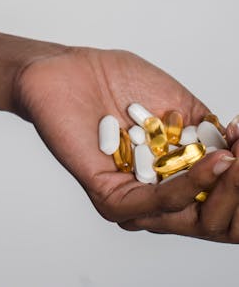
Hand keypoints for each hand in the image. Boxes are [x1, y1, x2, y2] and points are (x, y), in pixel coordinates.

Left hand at [15, 45, 238, 240]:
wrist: (64, 68)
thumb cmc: (113, 80)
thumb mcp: (176, 102)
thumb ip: (207, 129)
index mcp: (169, 179)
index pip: (217, 197)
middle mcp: (151, 197)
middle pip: (210, 217)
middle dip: (238, 190)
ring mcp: (131, 200)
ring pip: (189, 214)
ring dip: (223, 188)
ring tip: (238, 162)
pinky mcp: (109, 197)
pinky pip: (156, 202)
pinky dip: (192, 185)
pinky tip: (214, 164)